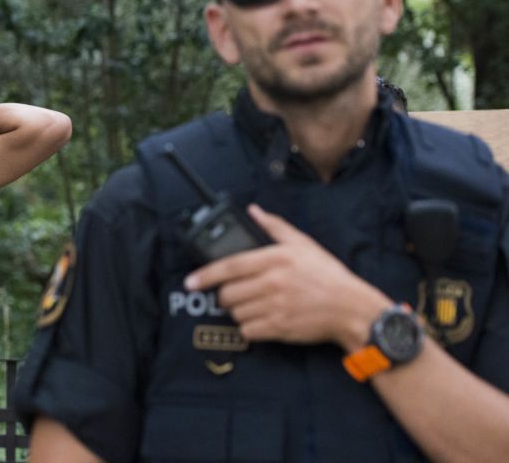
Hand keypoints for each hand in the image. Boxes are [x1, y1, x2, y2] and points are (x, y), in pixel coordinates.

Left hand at [184, 204, 390, 348]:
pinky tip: (262, 321)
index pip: (229, 266)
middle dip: (227, 295)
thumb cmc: (327, 275)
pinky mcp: (279, 328)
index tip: (190, 281)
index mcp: (275, 259)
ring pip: (236, 313)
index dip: (205, 275)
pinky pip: (248, 331)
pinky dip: (250, 328)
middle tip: (237, 294)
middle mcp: (272, 282)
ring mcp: (275, 307)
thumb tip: (253, 211)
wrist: (351, 308)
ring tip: (255, 306)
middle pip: (227, 294)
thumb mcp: (303, 244)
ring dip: (239, 311)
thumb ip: (275, 227)